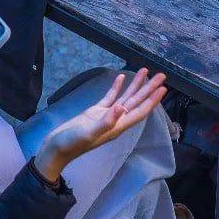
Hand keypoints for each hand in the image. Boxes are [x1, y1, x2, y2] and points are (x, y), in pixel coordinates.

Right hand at [35, 70, 167, 182]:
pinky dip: (117, 87)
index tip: (163, 88)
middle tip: (162, 75)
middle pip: (136, 102)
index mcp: (117, 127)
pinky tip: (121, 77)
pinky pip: (110, 97)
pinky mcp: (95, 112)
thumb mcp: (89, 133)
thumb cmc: (72, 143)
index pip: (140, 111)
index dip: (152, 100)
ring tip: (145, 70)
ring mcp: (106, 116)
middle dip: (149, 89)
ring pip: (125, 98)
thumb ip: (106, 121)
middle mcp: (115, 120)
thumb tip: (122, 107)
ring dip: (136, 85)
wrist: (55, 148)